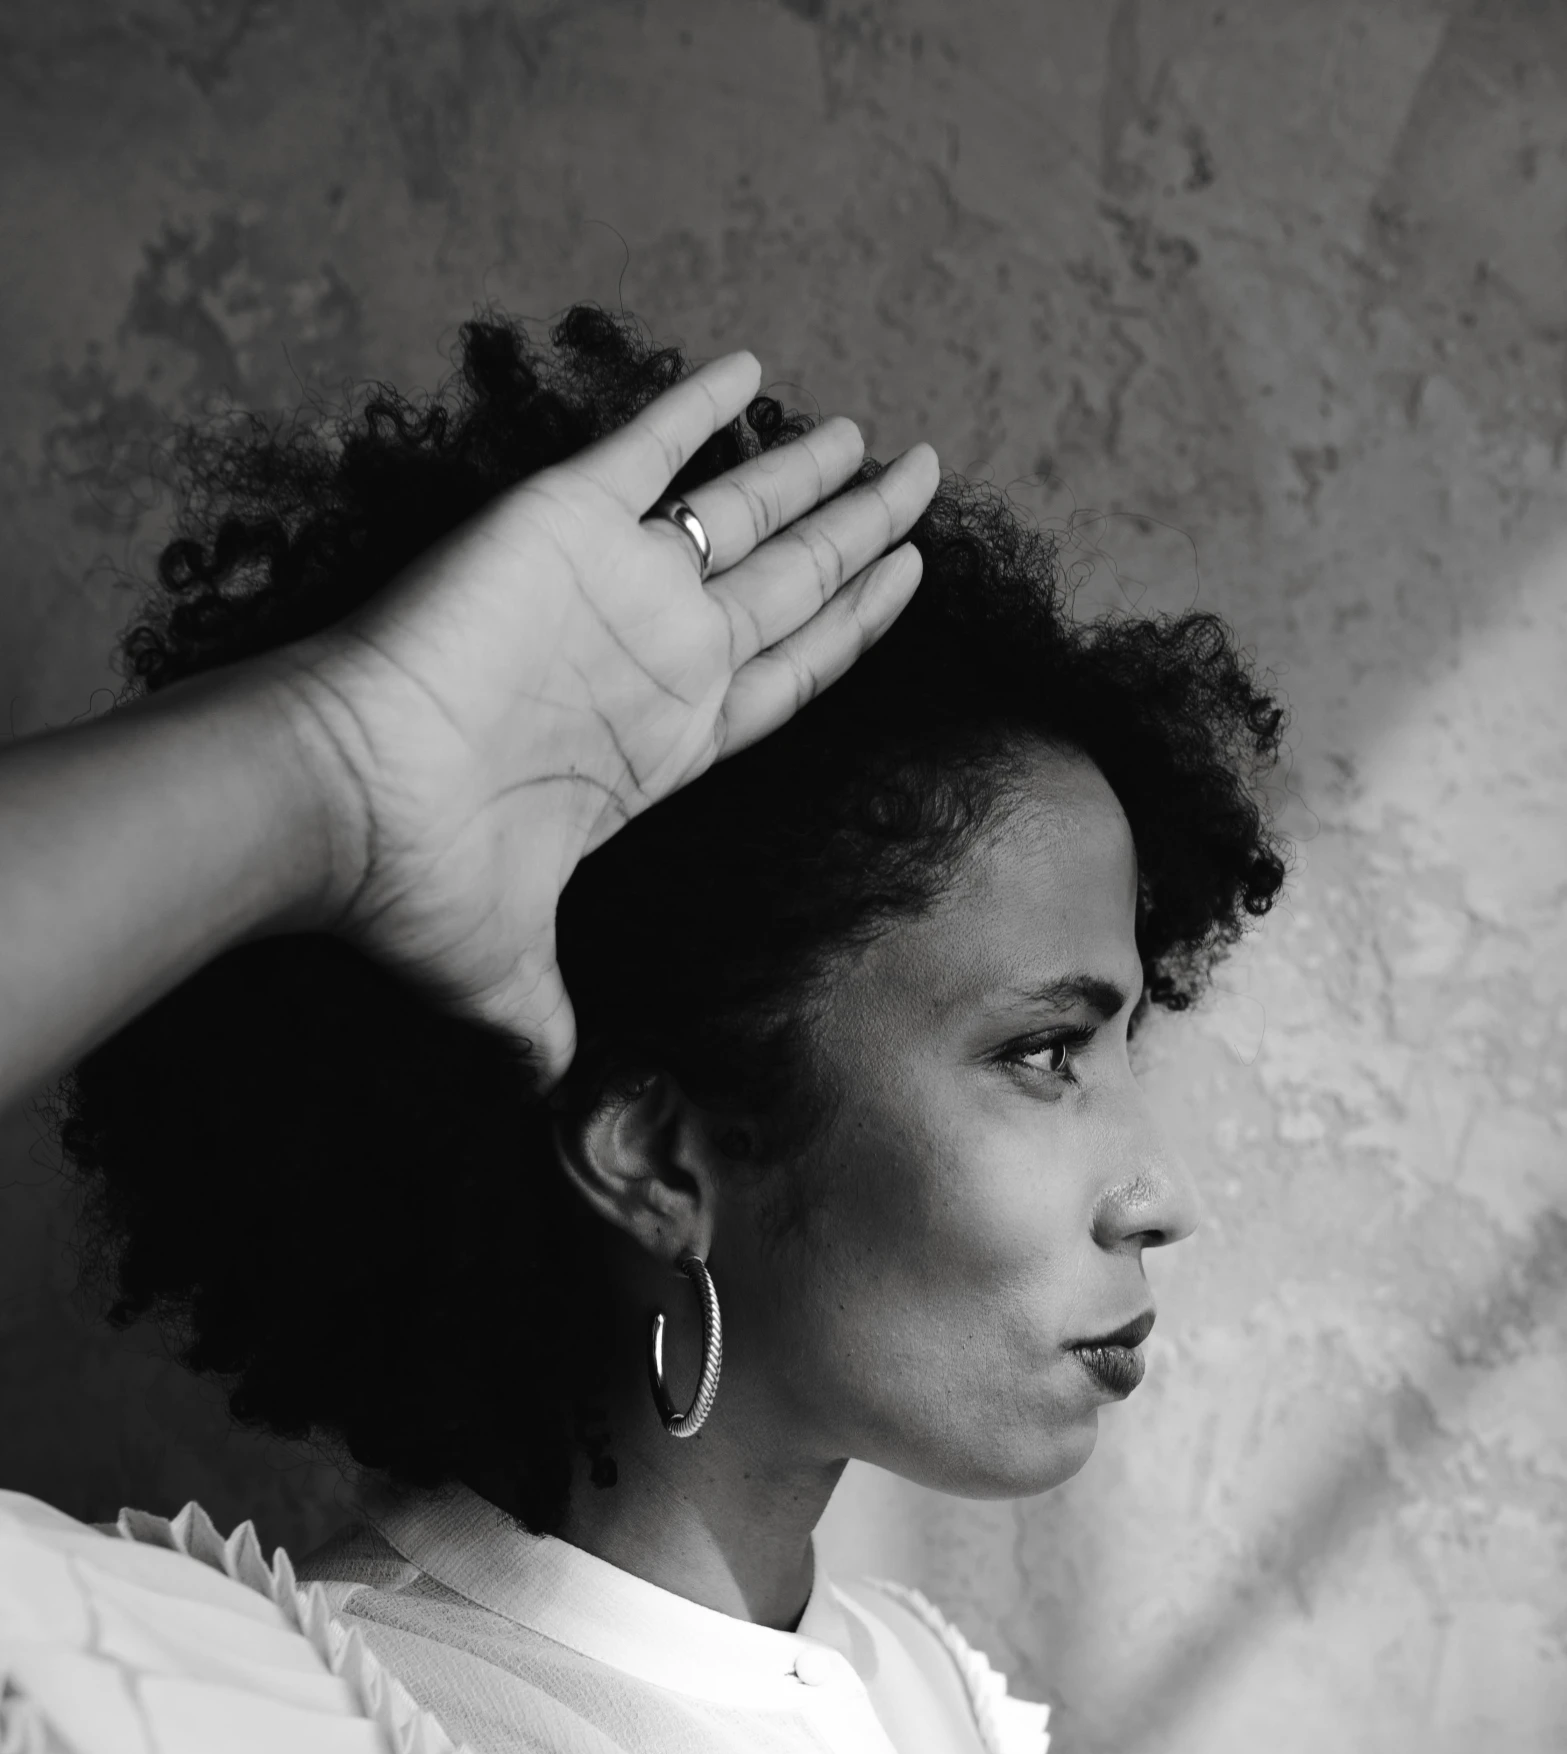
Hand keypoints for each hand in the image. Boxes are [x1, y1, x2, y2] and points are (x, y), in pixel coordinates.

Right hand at [281, 353, 938, 1080]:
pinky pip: (646, 447)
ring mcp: (616, 586)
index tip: (910, 578)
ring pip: (745, 510)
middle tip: (924, 478)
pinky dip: (693, 405)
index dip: (853, 626)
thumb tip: (555, 1102)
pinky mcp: (562, 525)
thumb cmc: (420, 885)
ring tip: (873, 435)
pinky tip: (749, 367)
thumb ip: (550, 1023)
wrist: (341, 802)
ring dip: (809, 470)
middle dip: (862, 532)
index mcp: (666, 743)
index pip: (791, 672)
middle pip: (796, 582)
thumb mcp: (511, 977)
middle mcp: (657, 656)